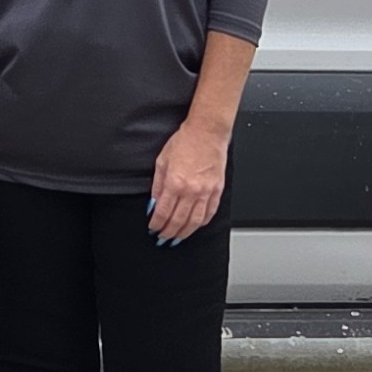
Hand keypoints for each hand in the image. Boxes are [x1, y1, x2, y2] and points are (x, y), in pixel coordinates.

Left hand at [148, 117, 228, 243]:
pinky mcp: (217, 190)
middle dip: (169, 232)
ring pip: (195, 221)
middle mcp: (192, 190)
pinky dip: (202, 222)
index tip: (153, 228)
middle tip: (163, 238)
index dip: (157, 224)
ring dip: (185, 232)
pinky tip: (196, 226)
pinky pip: (210, 212)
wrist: (206, 132)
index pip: (163, 212)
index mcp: (175, 183)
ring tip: (178, 237)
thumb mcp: (162, 161)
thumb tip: (154, 203)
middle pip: (179, 221)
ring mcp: (206, 192)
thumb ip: (158, 185)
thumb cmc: (185, 141)